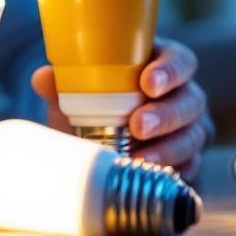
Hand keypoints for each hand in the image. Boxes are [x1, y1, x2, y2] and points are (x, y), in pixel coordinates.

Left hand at [30, 37, 212, 180]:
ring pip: (193, 136)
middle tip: (137, 125)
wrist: (97, 147)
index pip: (180, 61)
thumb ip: (63, 84)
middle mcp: (184, 96)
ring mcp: (191, 129)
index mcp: (161, 67)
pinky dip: (174, 172)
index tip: (147, 84)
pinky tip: (152, 174)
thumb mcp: (78, 94)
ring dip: (168, 148)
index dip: (169, 70)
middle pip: (190, 100)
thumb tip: (42, 78)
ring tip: (140, 157)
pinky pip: (192, 167)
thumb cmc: (94, 108)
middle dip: (165, 114)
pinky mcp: (191, 161)